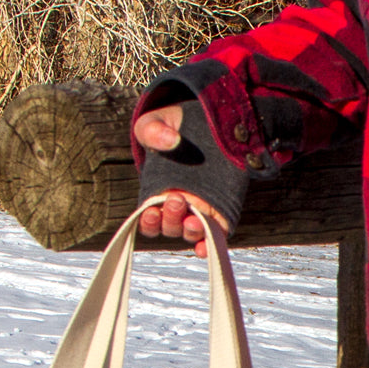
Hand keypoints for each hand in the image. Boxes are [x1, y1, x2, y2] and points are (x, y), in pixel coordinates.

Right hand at [134, 104, 228, 259]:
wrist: (207, 124)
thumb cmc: (174, 127)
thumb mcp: (157, 121)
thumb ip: (152, 129)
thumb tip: (170, 140)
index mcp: (156, 194)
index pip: (149, 219)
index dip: (148, 221)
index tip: (151, 210)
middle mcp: (177, 208)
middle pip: (170, 227)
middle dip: (171, 218)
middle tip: (176, 199)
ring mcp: (199, 211)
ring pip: (191, 232)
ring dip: (191, 231)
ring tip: (194, 220)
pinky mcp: (220, 212)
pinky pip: (215, 235)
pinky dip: (209, 244)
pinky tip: (206, 246)